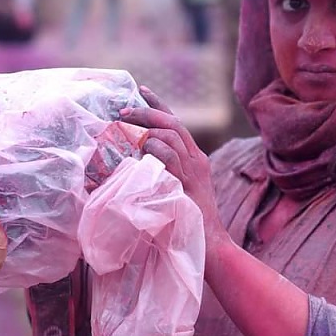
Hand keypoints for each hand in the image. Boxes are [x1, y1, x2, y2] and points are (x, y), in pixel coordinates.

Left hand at [119, 87, 230, 265]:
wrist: (210, 245)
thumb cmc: (186, 224)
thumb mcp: (172, 191)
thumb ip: (159, 175)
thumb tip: (130, 163)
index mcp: (195, 159)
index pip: (177, 123)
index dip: (159, 105)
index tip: (141, 90)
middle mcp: (197, 160)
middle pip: (174, 123)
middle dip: (149, 112)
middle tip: (125, 111)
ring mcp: (195, 170)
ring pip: (173, 135)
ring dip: (148, 128)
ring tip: (128, 129)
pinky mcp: (189, 183)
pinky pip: (171, 156)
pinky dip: (155, 148)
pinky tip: (142, 149)